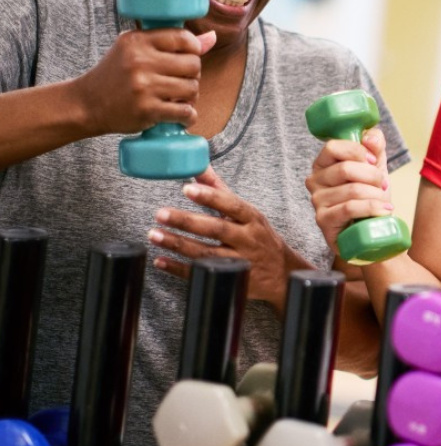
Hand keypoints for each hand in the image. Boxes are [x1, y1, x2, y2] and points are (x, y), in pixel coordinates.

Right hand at [76, 27, 216, 135]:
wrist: (86, 104)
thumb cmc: (116, 74)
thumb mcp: (135, 50)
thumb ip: (171, 42)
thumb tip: (212, 38)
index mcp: (136, 41)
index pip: (183, 38)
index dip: (194, 49)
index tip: (187, 57)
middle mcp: (139, 61)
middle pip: (193, 65)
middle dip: (192, 75)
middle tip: (180, 81)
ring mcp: (143, 86)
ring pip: (192, 88)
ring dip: (191, 97)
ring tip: (178, 98)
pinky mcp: (147, 110)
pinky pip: (185, 112)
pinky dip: (188, 116)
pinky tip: (181, 115)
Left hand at [149, 167, 307, 315]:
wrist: (281, 273)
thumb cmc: (260, 238)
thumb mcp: (248, 213)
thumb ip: (221, 191)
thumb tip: (200, 167)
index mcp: (252, 219)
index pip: (231, 205)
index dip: (210, 197)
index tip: (187, 189)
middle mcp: (247, 239)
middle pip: (216, 229)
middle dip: (187, 221)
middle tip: (161, 214)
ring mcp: (239, 261)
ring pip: (206, 252)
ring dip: (178, 244)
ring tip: (154, 235)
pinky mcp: (229, 278)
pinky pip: (201, 273)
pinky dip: (179, 269)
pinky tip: (161, 261)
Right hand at [305, 127, 392, 257]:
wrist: (372, 231)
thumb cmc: (370, 197)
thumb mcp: (375, 168)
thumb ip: (374, 147)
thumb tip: (370, 137)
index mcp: (323, 164)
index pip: (332, 147)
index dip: (357, 151)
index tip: (374, 161)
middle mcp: (314, 181)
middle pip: (345, 169)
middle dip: (372, 176)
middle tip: (383, 185)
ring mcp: (317, 202)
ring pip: (351, 190)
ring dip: (376, 195)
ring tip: (384, 201)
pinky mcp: (323, 220)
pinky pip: (349, 208)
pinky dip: (372, 208)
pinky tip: (384, 210)